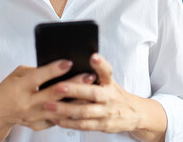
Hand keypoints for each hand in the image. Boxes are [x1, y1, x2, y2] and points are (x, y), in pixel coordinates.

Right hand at [0, 59, 96, 131]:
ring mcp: (34, 116)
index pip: (39, 77)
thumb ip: (35, 71)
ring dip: (77, 100)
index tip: (69, 62)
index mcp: (20, 87)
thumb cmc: (9, 89)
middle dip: (74, 83)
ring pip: (60, 109)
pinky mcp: (38, 125)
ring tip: (91, 91)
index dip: (54, 69)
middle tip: (88, 76)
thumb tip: (57, 67)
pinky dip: (70, 112)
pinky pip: (58, 119)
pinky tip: (82, 105)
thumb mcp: (17, 74)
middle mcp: (27, 103)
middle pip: (54, 94)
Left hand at [42, 54, 156, 133]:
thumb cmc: (114, 94)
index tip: (93, 56)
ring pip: (85, 111)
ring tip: (50, 105)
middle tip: (58, 87)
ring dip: (66, 109)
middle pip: (93, 93)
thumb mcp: (108, 80)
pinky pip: (84, 125)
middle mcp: (109, 96)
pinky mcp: (103, 125)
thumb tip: (71, 62)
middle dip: (74, 90)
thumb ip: (95, 73)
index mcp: (110, 82)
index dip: (100, 64)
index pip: (107, 71)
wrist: (133, 113)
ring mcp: (106, 112)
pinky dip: (69, 123)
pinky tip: (57, 119)